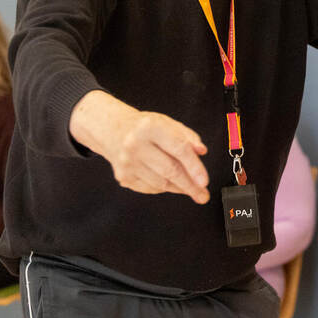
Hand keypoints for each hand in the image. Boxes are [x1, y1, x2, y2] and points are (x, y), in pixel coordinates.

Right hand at [70, 90, 209, 203]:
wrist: (113, 130)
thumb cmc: (145, 127)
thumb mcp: (168, 123)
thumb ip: (188, 137)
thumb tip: (202, 151)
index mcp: (150, 127)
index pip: (179, 149)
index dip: (194, 167)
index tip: (204, 181)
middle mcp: (135, 145)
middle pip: (170, 170)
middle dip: (190, 185)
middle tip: (202, 194)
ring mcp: (127, 163)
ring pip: (161, 183)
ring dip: (180, 188)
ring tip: (192, 190)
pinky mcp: (123, 176)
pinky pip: (151, 188)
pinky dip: (165, 188)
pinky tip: (172, 185)